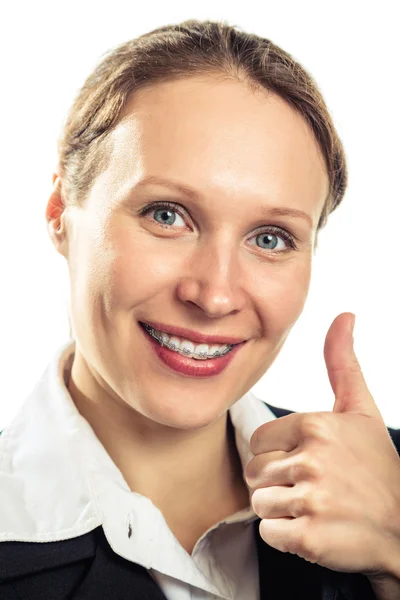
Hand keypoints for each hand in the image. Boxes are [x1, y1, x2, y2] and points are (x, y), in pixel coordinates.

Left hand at [244, 312, 399, 577]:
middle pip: (255, 472)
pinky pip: (268, 533)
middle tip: (312, 487)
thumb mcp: (361, 409)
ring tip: (315, 506)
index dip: (277, 454)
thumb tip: (344, 315)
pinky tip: (315, 527)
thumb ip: (342, 362)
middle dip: (277, 482)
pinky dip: (286, 536)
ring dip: (282, 510)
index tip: (306, 462)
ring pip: (259, 502)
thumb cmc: (376, 465)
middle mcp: (312, 459)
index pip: (258, 441)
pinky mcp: (309, 537)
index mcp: (315, 425)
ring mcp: (311, 499)